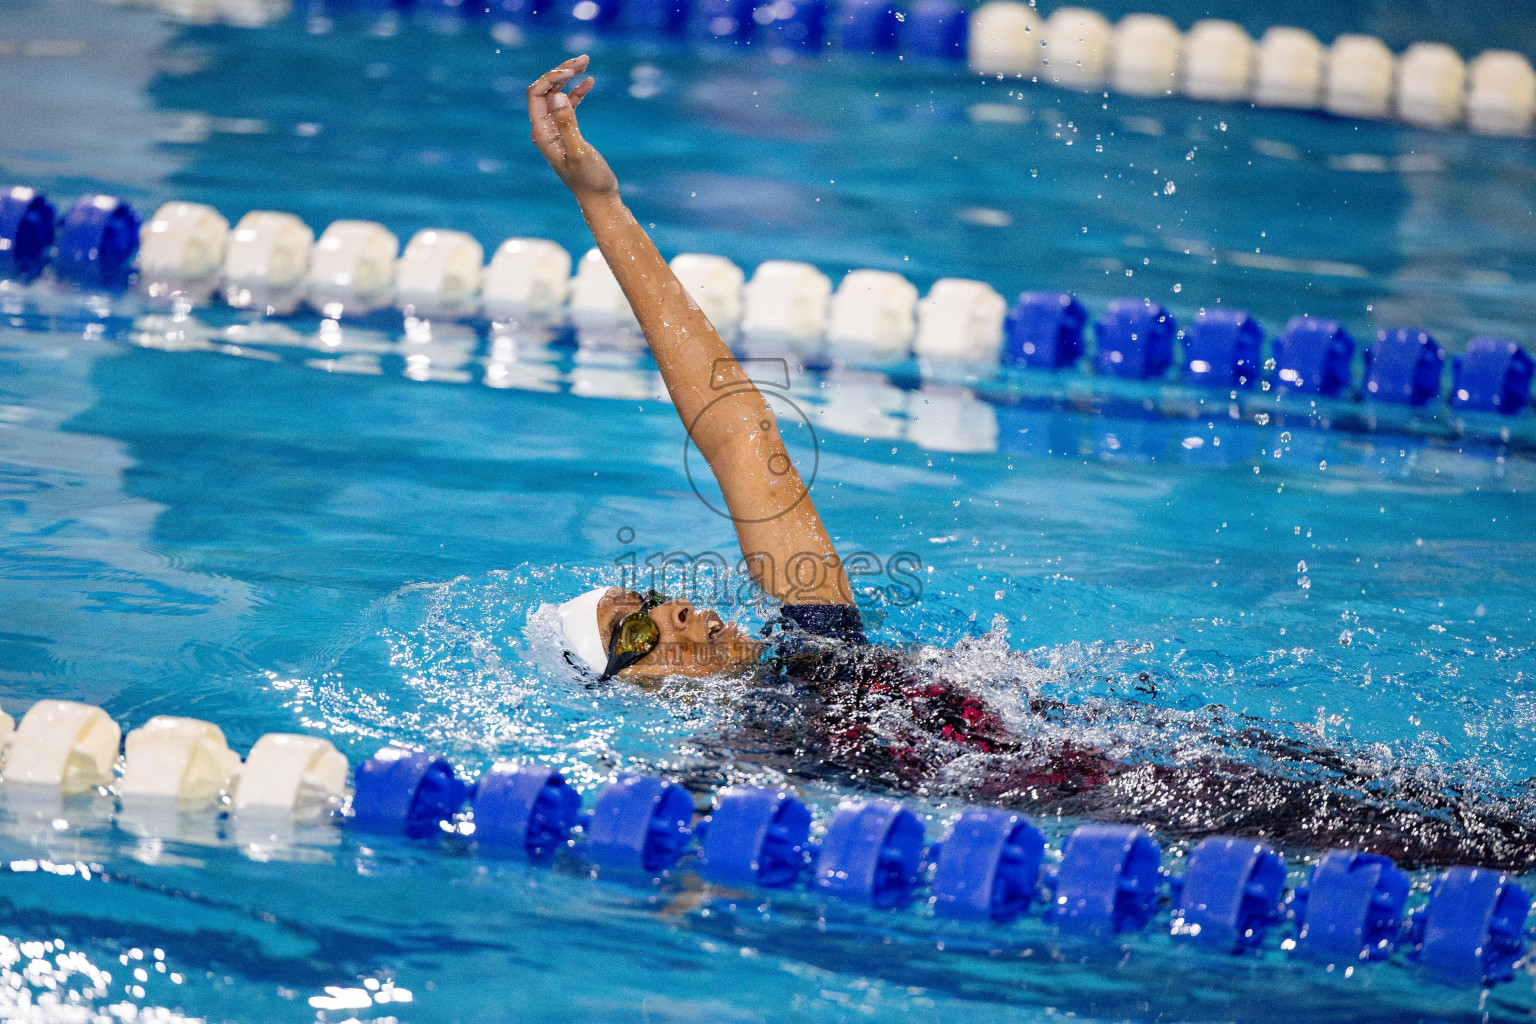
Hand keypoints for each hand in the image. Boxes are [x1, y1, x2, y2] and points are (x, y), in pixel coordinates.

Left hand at [527, 56, 616, 199]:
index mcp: (542, 134)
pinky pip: (568, 106)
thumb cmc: (590, 181)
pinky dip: (577, 92)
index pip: (536, 95)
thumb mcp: (580, 152)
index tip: (572, 71)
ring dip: (570, 78)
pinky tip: (589, 82)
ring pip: (557, 95)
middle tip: (583, 59)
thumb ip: (568, 124)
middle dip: (561, 71)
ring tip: (586, 63)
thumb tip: (556, 96)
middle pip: (545, 91)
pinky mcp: (568, 133)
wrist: (600, 200)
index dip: (551, 78)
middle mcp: (545, 130)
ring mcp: (556, 131)